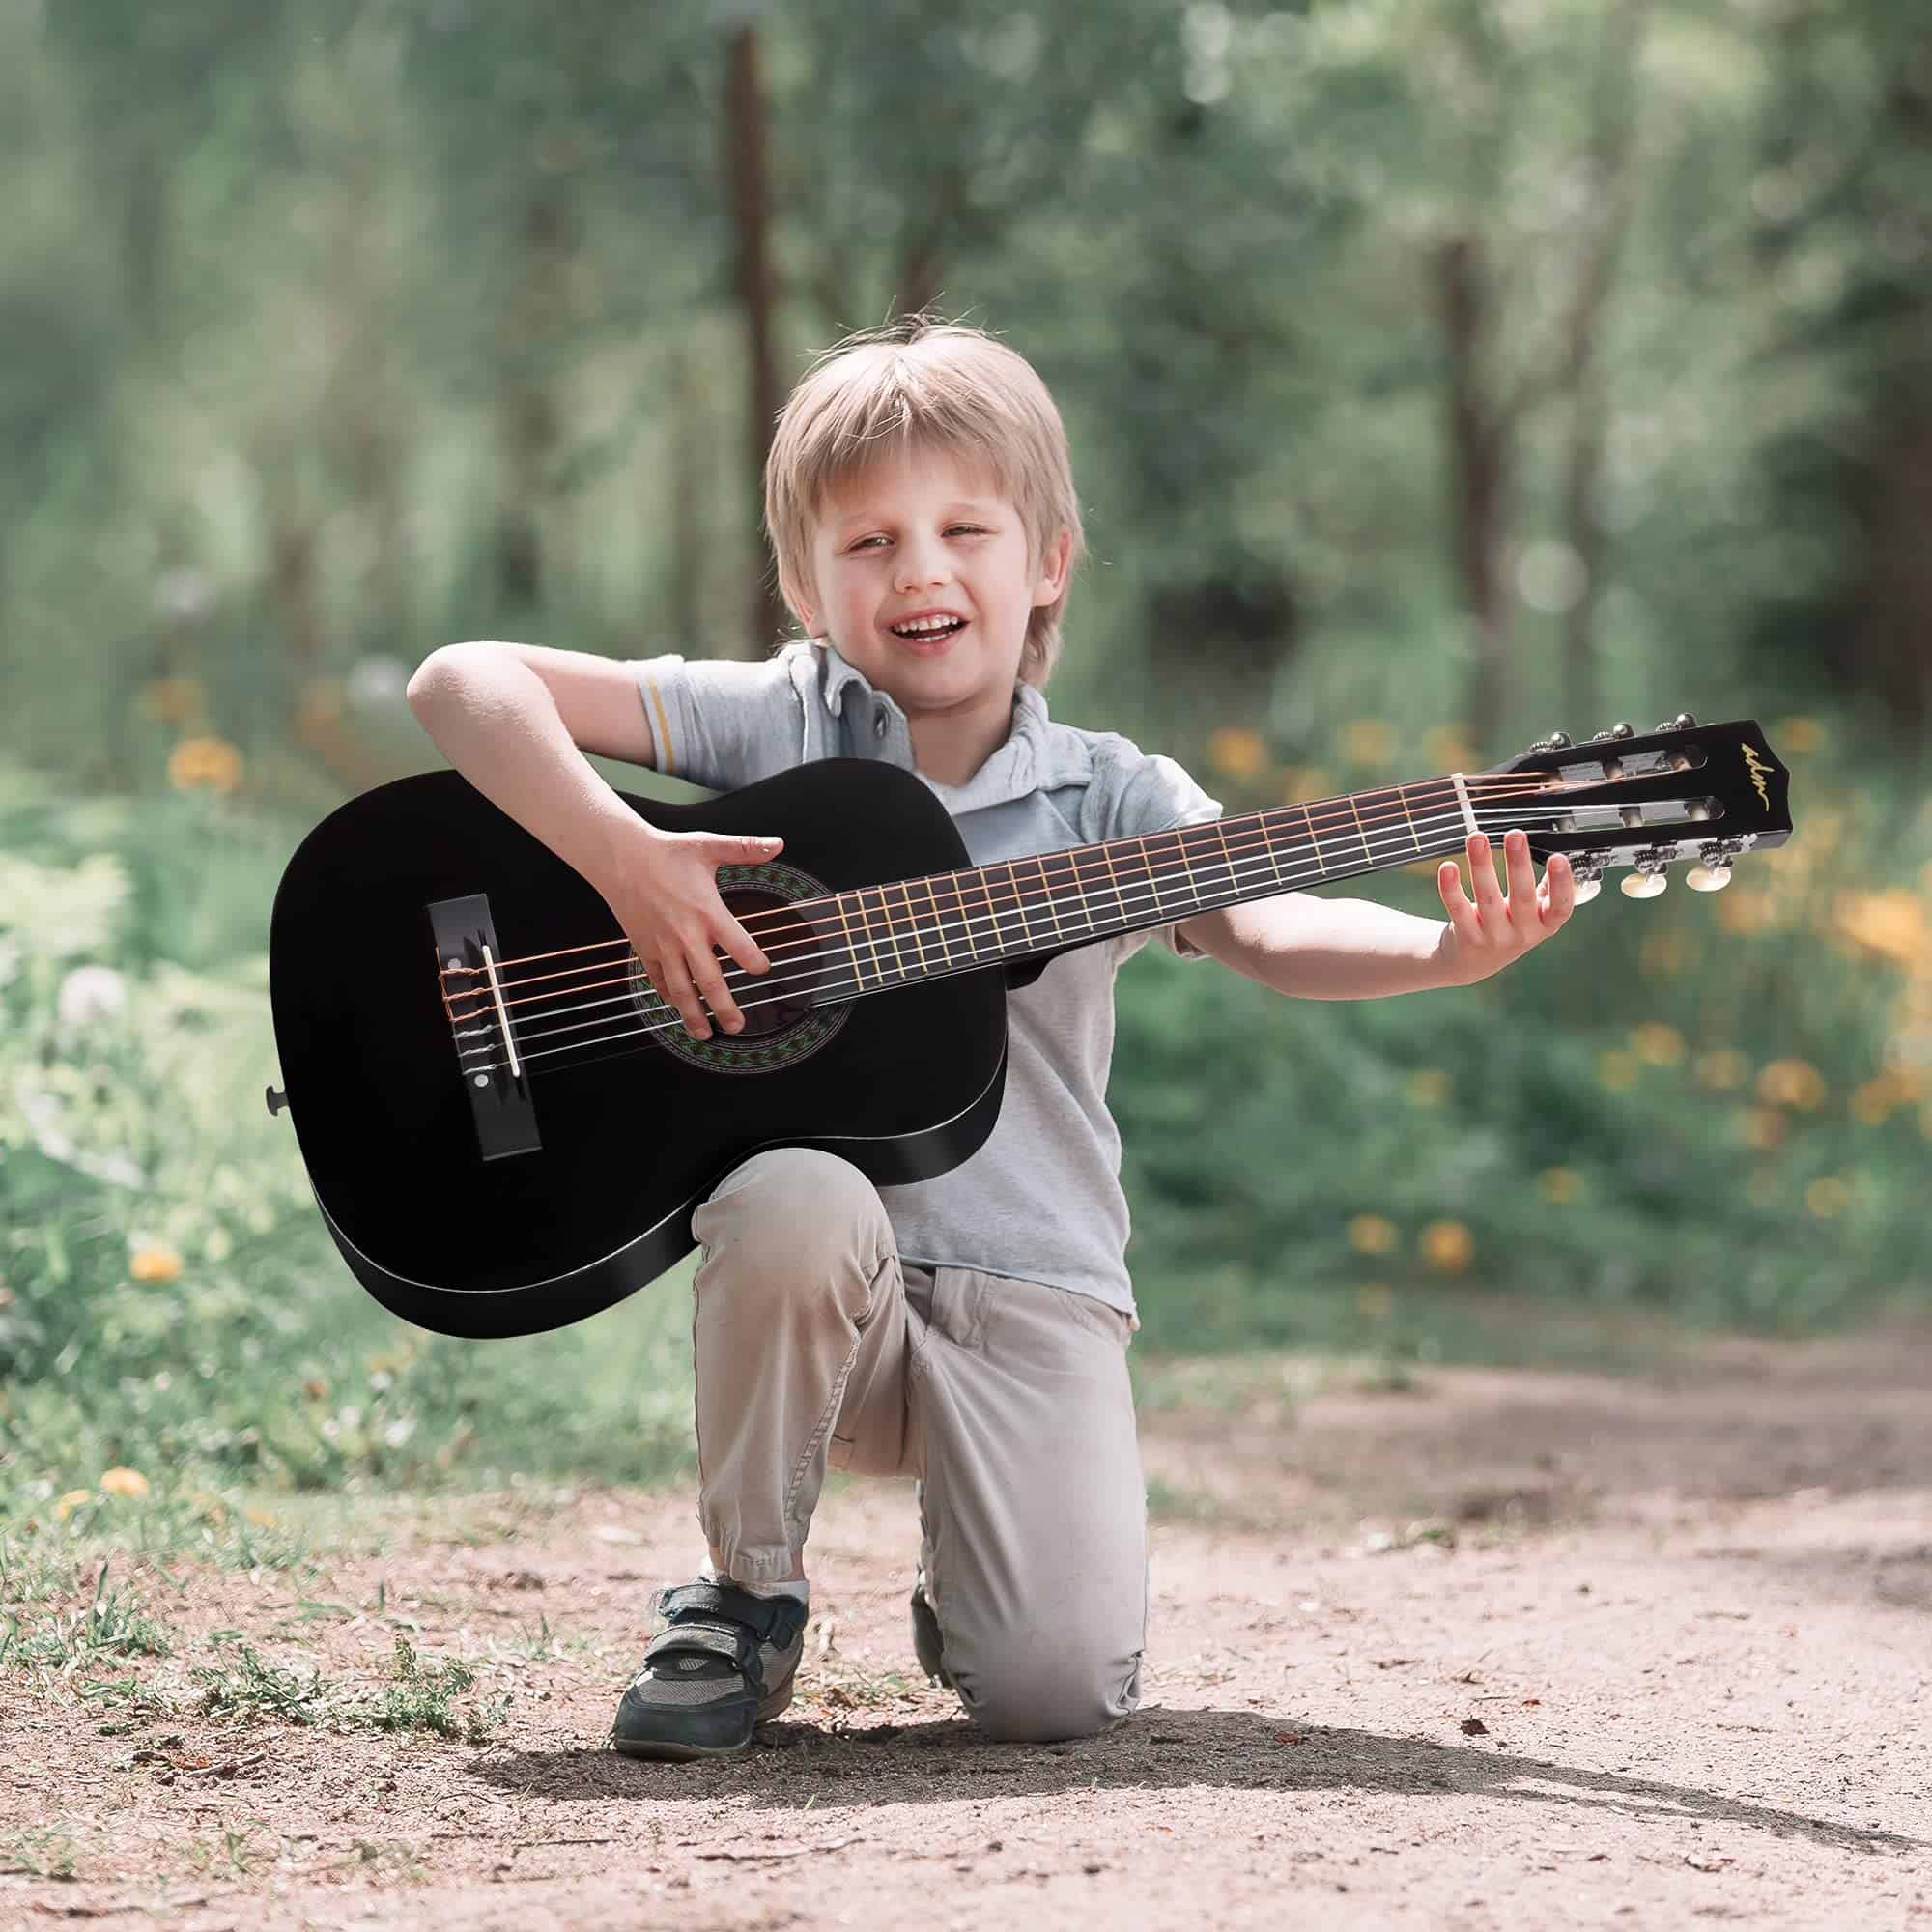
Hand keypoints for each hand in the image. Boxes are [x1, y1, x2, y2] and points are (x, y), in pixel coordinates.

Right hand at [599, 823, 783, 1038]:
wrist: (620, 856)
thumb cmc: (665, 851)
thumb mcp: (709, 846)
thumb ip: (746, 849)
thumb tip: (778, 844)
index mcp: (708, 912)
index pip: (739, 946)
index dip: (755, 962)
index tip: (764, 971)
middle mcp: (686, 935)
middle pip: (710, 981)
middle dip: (725, 1008)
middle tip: (738, 1026)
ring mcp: (663, 946)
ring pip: (680, 990)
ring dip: (693, 1015)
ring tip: (705, 1034)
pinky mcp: (644, 948)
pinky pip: (657, 980)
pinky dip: (668, 997)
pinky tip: (678, 1007)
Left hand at [1433, 828, 1575, 986]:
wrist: (1472, 962)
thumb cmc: (1508, 926)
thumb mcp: (1534, 914)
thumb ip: (1546, 890)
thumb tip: (1561, 856)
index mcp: (1545, 924)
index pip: (1560, 907)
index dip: (1562, 884)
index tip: (1559, 858)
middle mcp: (1522, 933)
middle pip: (1522, 897)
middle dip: (1518, 864)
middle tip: (1516, 835)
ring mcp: (1493, 937)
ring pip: (1488, 898)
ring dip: (1482, 865)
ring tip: (1477, 837)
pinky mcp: (1466, 936)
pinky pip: (1458, 909)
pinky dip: (1452, 888)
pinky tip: (1448, 867)